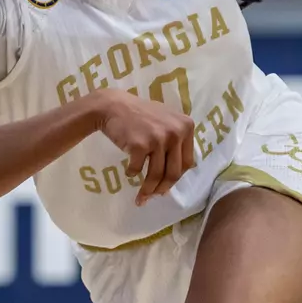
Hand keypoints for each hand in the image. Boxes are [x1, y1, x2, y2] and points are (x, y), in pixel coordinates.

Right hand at [90, 90, 196, 206]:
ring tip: (141, 196)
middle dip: (163, 189)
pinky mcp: (140, 145)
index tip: (167, 185)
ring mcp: (159, 138)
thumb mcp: (167, 121)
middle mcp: (176, 132)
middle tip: (154, 196)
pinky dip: (132, 173)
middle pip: (174, 172)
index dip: (176, 177)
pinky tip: (128, 171)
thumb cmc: (140, 115)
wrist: (113, 106)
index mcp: (186, 126)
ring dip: (147, 190)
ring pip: (156, 175)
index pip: (188, 162)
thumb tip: (176, 176)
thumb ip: (177, 141)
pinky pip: (138, 169)